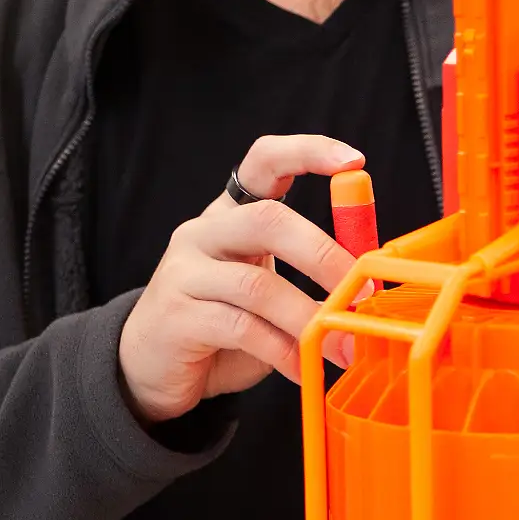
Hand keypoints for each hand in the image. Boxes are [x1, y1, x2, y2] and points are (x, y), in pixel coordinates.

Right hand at [117, 134, 364, 426]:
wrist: (148, 367)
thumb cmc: (221, 324)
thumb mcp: (268, 289)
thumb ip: (307, 275)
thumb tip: (369, 282)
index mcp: (231, 213)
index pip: (265, 159)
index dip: (309, 151)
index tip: (354, 161)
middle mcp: (204, 232)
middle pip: (268, 220)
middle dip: (323, 254)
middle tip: (363, 289)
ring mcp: (184, 272)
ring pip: (256, 284)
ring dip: (307, 316)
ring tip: (339, 343)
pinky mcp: (175, 317)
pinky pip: (239, 328)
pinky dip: (281, 351)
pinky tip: (302, 368)